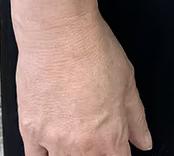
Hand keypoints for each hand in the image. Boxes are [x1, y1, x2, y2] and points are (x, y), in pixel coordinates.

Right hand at [14, 11, 153, 154]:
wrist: (58, 31)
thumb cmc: (93, 48)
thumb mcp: (127, 81)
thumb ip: (137, 118)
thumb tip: (144, 141)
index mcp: (109, 136)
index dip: (121, 153)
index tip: (118, 146)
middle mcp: (80, 145)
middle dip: (97, 152)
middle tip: (94, 129)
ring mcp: (52, 141)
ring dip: (72, 153)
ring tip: (75, 129)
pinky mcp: (29, 131)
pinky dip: (45, 153)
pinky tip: (52, 139)